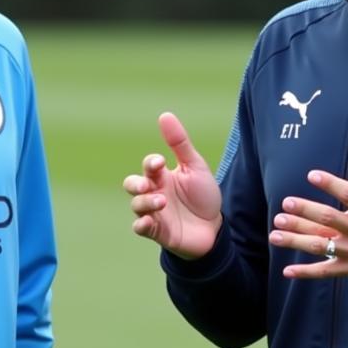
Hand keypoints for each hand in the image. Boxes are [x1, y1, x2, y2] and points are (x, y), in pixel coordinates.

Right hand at [123, 112, 222, 258]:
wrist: (215, 228)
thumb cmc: (203, 196)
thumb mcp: (194, 167)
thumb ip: (180, 143)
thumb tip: (164, 115)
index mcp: (162, 176)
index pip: (148, 166)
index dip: (150, 163)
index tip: (160, 162)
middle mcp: (154, 193)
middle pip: (132, 185)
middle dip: (135, 183)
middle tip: (147, 184)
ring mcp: (154, 213)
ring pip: (136, 205)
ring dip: (145, 202)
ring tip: (161, 201)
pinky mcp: (157, 232)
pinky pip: (140, 228)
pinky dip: (141, 224)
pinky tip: (149, 220)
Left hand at [269, 143, 347, 288]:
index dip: (330, 184)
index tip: (312, 175)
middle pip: (327, 219)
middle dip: (304, 212)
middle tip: (285, 204)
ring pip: (320, 245)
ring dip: (295, 240)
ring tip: (274, 234)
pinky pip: (325, 271)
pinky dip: (306, 272)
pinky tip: (287, 271)